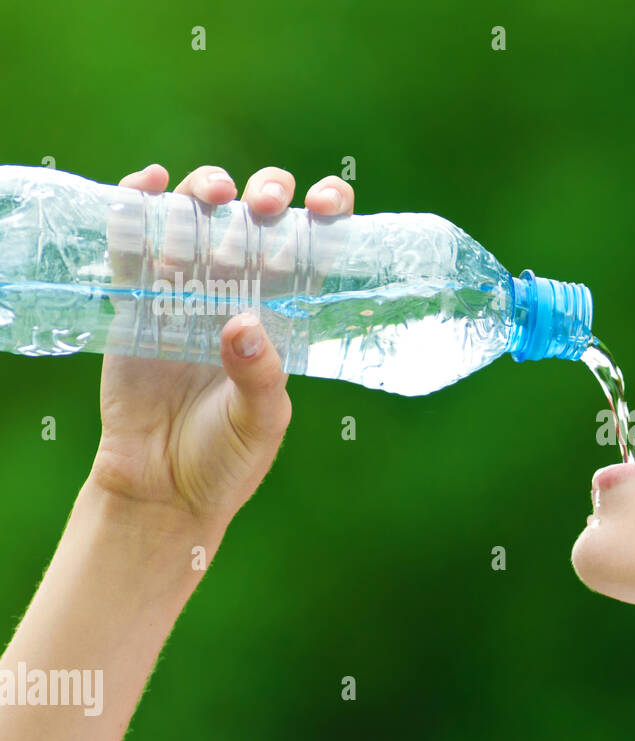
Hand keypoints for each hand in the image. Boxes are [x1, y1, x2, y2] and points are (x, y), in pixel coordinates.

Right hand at [89, 163, 354, 529]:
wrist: (160, 490)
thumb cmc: (226, 459)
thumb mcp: (260, 420)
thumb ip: (258, 375)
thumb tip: (242, 323)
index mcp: (282, 315)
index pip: (311, 252)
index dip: (326, 214)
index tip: (329, 200)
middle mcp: (238, 294)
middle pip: (255, 221)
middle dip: (266, 194)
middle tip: (265, 204)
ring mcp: (185, 293)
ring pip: (198, 218)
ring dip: (207, 188)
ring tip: (213, 192)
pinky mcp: (134, 303)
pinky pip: (133, 245)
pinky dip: (138, 205)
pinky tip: (149, 184)